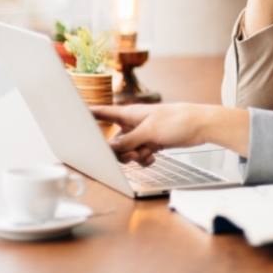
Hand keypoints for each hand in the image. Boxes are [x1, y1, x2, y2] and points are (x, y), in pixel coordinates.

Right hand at [91, 103, 205, 165]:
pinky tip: (153, 157)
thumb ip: (128, 141)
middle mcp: (134, 123)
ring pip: (128, 150)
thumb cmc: (178, 120)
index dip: (88, 115)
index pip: (103, 113)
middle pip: (115, 140)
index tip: (71, 116)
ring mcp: (144, 133)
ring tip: (148, 153)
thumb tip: (108, 149)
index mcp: (130, 114)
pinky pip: (141, 154)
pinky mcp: (153, 142)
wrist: (202, 126)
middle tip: (134, 152)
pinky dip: (145, 159)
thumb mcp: (149, 132)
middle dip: (122, 150)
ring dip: (135, 156)